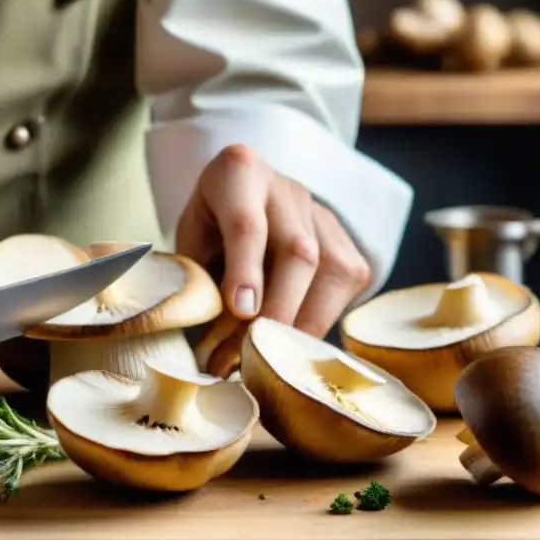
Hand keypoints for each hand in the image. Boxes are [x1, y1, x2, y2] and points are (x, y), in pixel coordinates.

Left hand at [177, 145, 371, 376]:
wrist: (249, 196)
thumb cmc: (212, 226)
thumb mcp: (191, 241)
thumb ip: (198, 277)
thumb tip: (206, 342)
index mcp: (238, 176)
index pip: (246, 222)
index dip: (245, 269)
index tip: (241, 310)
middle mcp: (288, 192)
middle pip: (298, 252)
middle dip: (278, 310)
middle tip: (250, 355)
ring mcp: (324, 217)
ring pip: (331, 274)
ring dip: (299, 327)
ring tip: (266, 363)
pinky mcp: (348, 246)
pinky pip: (344, 291)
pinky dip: (317, 325)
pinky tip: (290, 347)